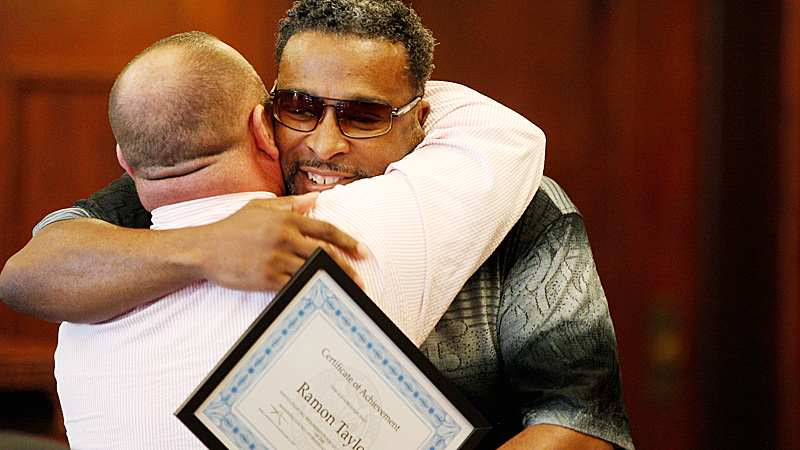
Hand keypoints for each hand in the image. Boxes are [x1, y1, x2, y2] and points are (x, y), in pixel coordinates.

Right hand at [189, 193, 367, 290]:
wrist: (204, 249)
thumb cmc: (232, 228)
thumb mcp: (260, 208)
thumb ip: (291, 203)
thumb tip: (316, 199)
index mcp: (286, 219)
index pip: (326, 229)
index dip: (348, 241)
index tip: (363, 251)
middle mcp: (284, 237)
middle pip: (325, 253)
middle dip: (347, 266)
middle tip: (360, 278)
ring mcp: (276, 259)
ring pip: (313, 270)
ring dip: (332, 280)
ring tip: (347, 290)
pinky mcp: (267, 278)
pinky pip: (295, 285)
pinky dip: (309, 289)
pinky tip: (321, 294)